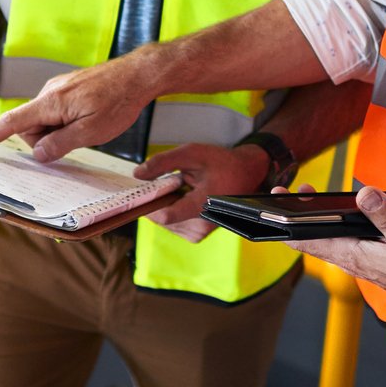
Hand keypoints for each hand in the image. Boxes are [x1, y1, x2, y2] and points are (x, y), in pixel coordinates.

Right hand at [0, 54, 156, 160]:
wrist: (138, 74)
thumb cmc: (118, 101)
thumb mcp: (91, 131)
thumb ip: (60, 144)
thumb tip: (38, 154)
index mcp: (50, 103)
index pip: (11, 123)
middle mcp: (49, 92)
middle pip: (30, 127)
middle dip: (45, 142)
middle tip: (76, 141)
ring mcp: (58, 89)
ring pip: (45, 122)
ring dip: (59, 133)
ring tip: (88, 127)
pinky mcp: (68, 89)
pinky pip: (56, 112)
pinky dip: (65, 123)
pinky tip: (88, 120)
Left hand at [133, 143, 271, 230]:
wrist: (247, 173)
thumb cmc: (222, 162)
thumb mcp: (192, 153)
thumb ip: (163, 163)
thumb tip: (138, 174)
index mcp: (202, 206)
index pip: (165, 216)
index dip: (149, 204)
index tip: (142, 191)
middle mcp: (202, 224)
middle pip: (163, 220)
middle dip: (157, 202)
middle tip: (160, 183)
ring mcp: (202, 231)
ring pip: (168, 223)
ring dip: (165, 206)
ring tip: (178, 187)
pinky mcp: (200, 232)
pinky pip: (176, 225)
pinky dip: (173, 210)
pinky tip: (182, 196)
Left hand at [285, 186, 385, 303]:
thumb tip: (364, 194)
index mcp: (353, 254)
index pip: (306, 241)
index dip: (285, 223)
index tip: (272, 203)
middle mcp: (351, 258)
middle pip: (311, 237)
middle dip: (297, 213)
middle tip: (289, 189)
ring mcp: (359, 258)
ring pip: (327, 238)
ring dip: (316, 218)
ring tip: (309, 195)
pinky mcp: (370, 257)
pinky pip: (343, 240)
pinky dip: (335, 224)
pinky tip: (341, 212)